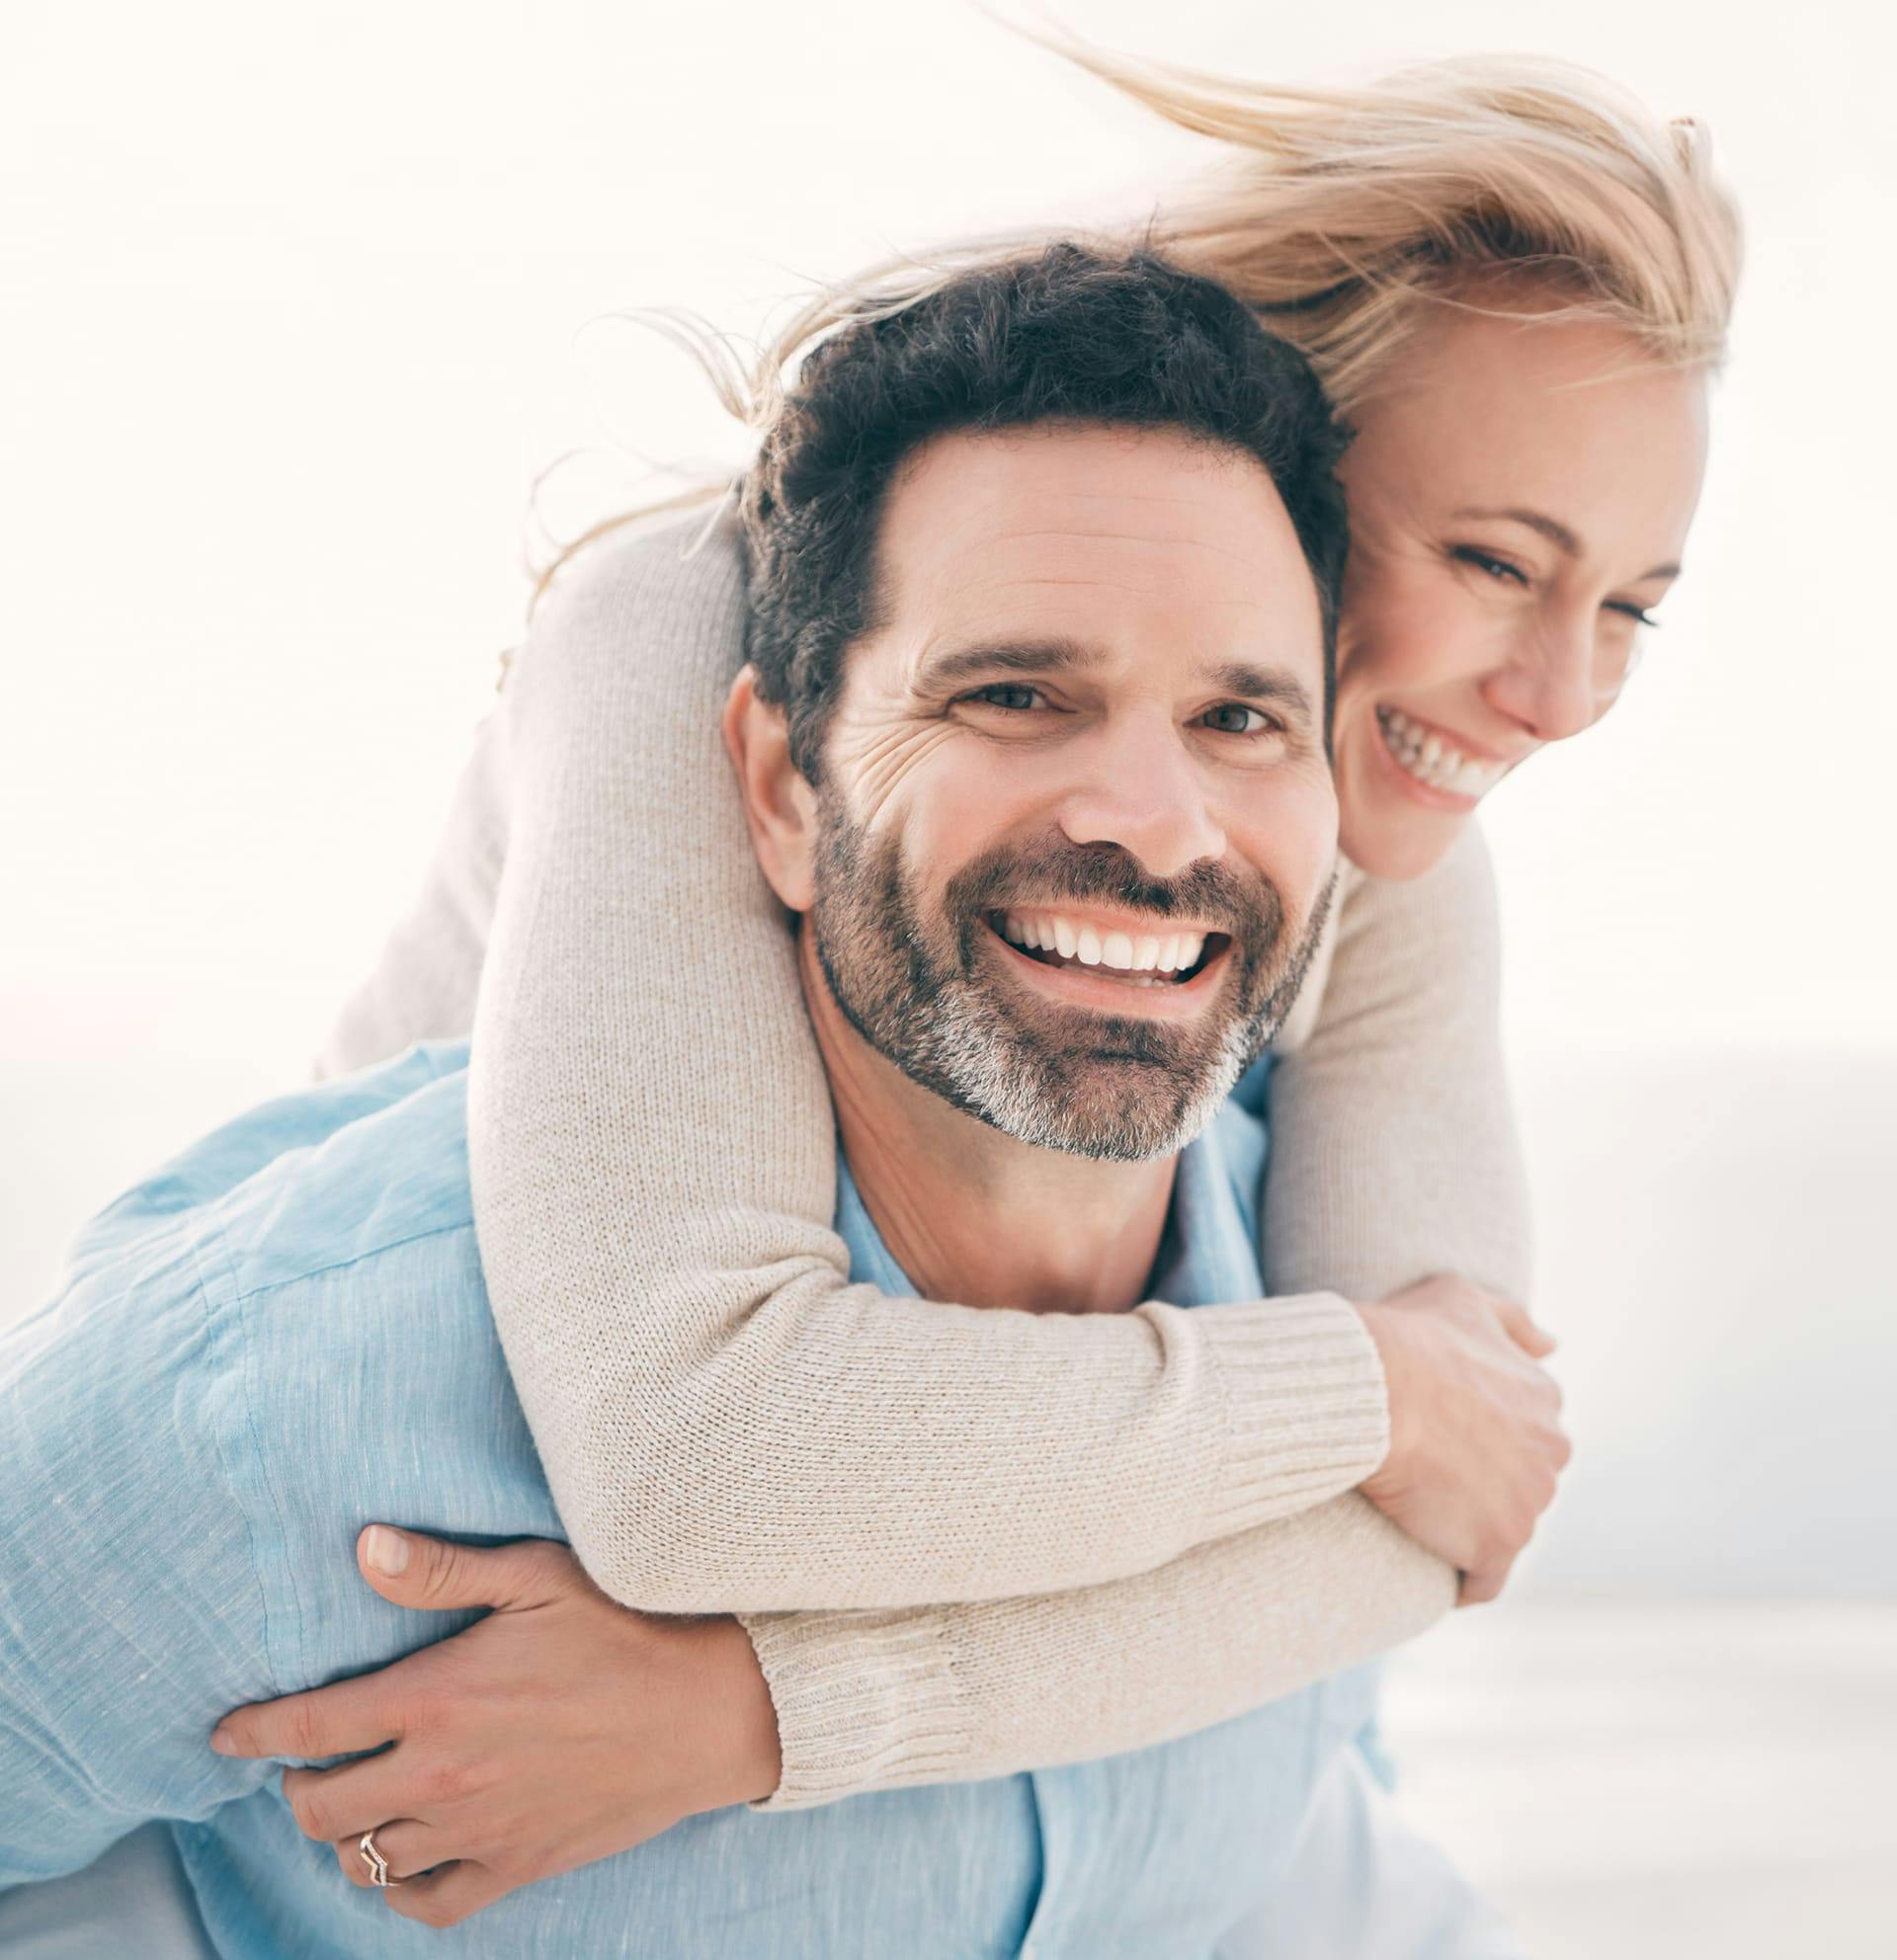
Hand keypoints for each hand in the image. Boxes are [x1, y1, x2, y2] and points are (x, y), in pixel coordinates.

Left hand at [210, 1527, 782, 1929]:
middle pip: (321, 1808)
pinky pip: (429, 1904)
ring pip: (366, 1860)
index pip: (311, 1727)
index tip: (226, 1735)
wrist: (708, 1708)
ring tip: (352, 1805)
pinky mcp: (517, 1864)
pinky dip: (399, 1892)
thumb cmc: (626, 1627)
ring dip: (344, 1834)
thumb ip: (442, 1569)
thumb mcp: (538, 1576)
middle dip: (296, 1788)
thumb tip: (362, 1546)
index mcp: (437, 1698)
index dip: (256, 1733)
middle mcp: (443, 1774)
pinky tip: (402, 1863)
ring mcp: (478, 1829)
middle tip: (307, 1763)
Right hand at [1355, 1276, 1570, 1606]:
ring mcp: (1530, 1503)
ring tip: (1417, 1520)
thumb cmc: (1408, 1338)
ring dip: (1469, 1530)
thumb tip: (1554, 1346)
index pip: (1524, 1433)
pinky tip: (1432, 1570)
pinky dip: (1464, 1581)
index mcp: (1545, 1399)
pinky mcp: (1498, 1546)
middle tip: (1424, 1479)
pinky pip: (1485, 1581)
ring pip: (1504, 1528)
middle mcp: (1551, 1452)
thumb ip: (1514, 1323)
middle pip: (1520, 1482)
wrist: (1373, 1389)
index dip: (1481, 1439)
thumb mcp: (1464, 1300)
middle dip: (1485, 1486)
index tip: (1442, 1442)